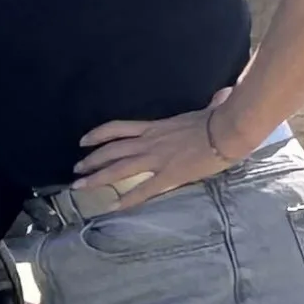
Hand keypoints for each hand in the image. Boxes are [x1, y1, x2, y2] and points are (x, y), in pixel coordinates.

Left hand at [76, 98, 244, 212]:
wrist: (228, 131)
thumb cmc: (220, 119)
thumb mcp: (207, 110)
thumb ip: (211, 104)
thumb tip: (223, 96)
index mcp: (154, 127)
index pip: (117, 128)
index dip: (97, 134)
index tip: (83, 141)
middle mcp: (149, 142)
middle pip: (111, 150)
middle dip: (91, 160)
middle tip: (76, 170)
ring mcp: (157, 159)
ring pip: (119, 168)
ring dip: (98, 178)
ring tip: (81, 186)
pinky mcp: (169, 175)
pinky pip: (143, 189)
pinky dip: (127, 199)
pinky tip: (114, 207)